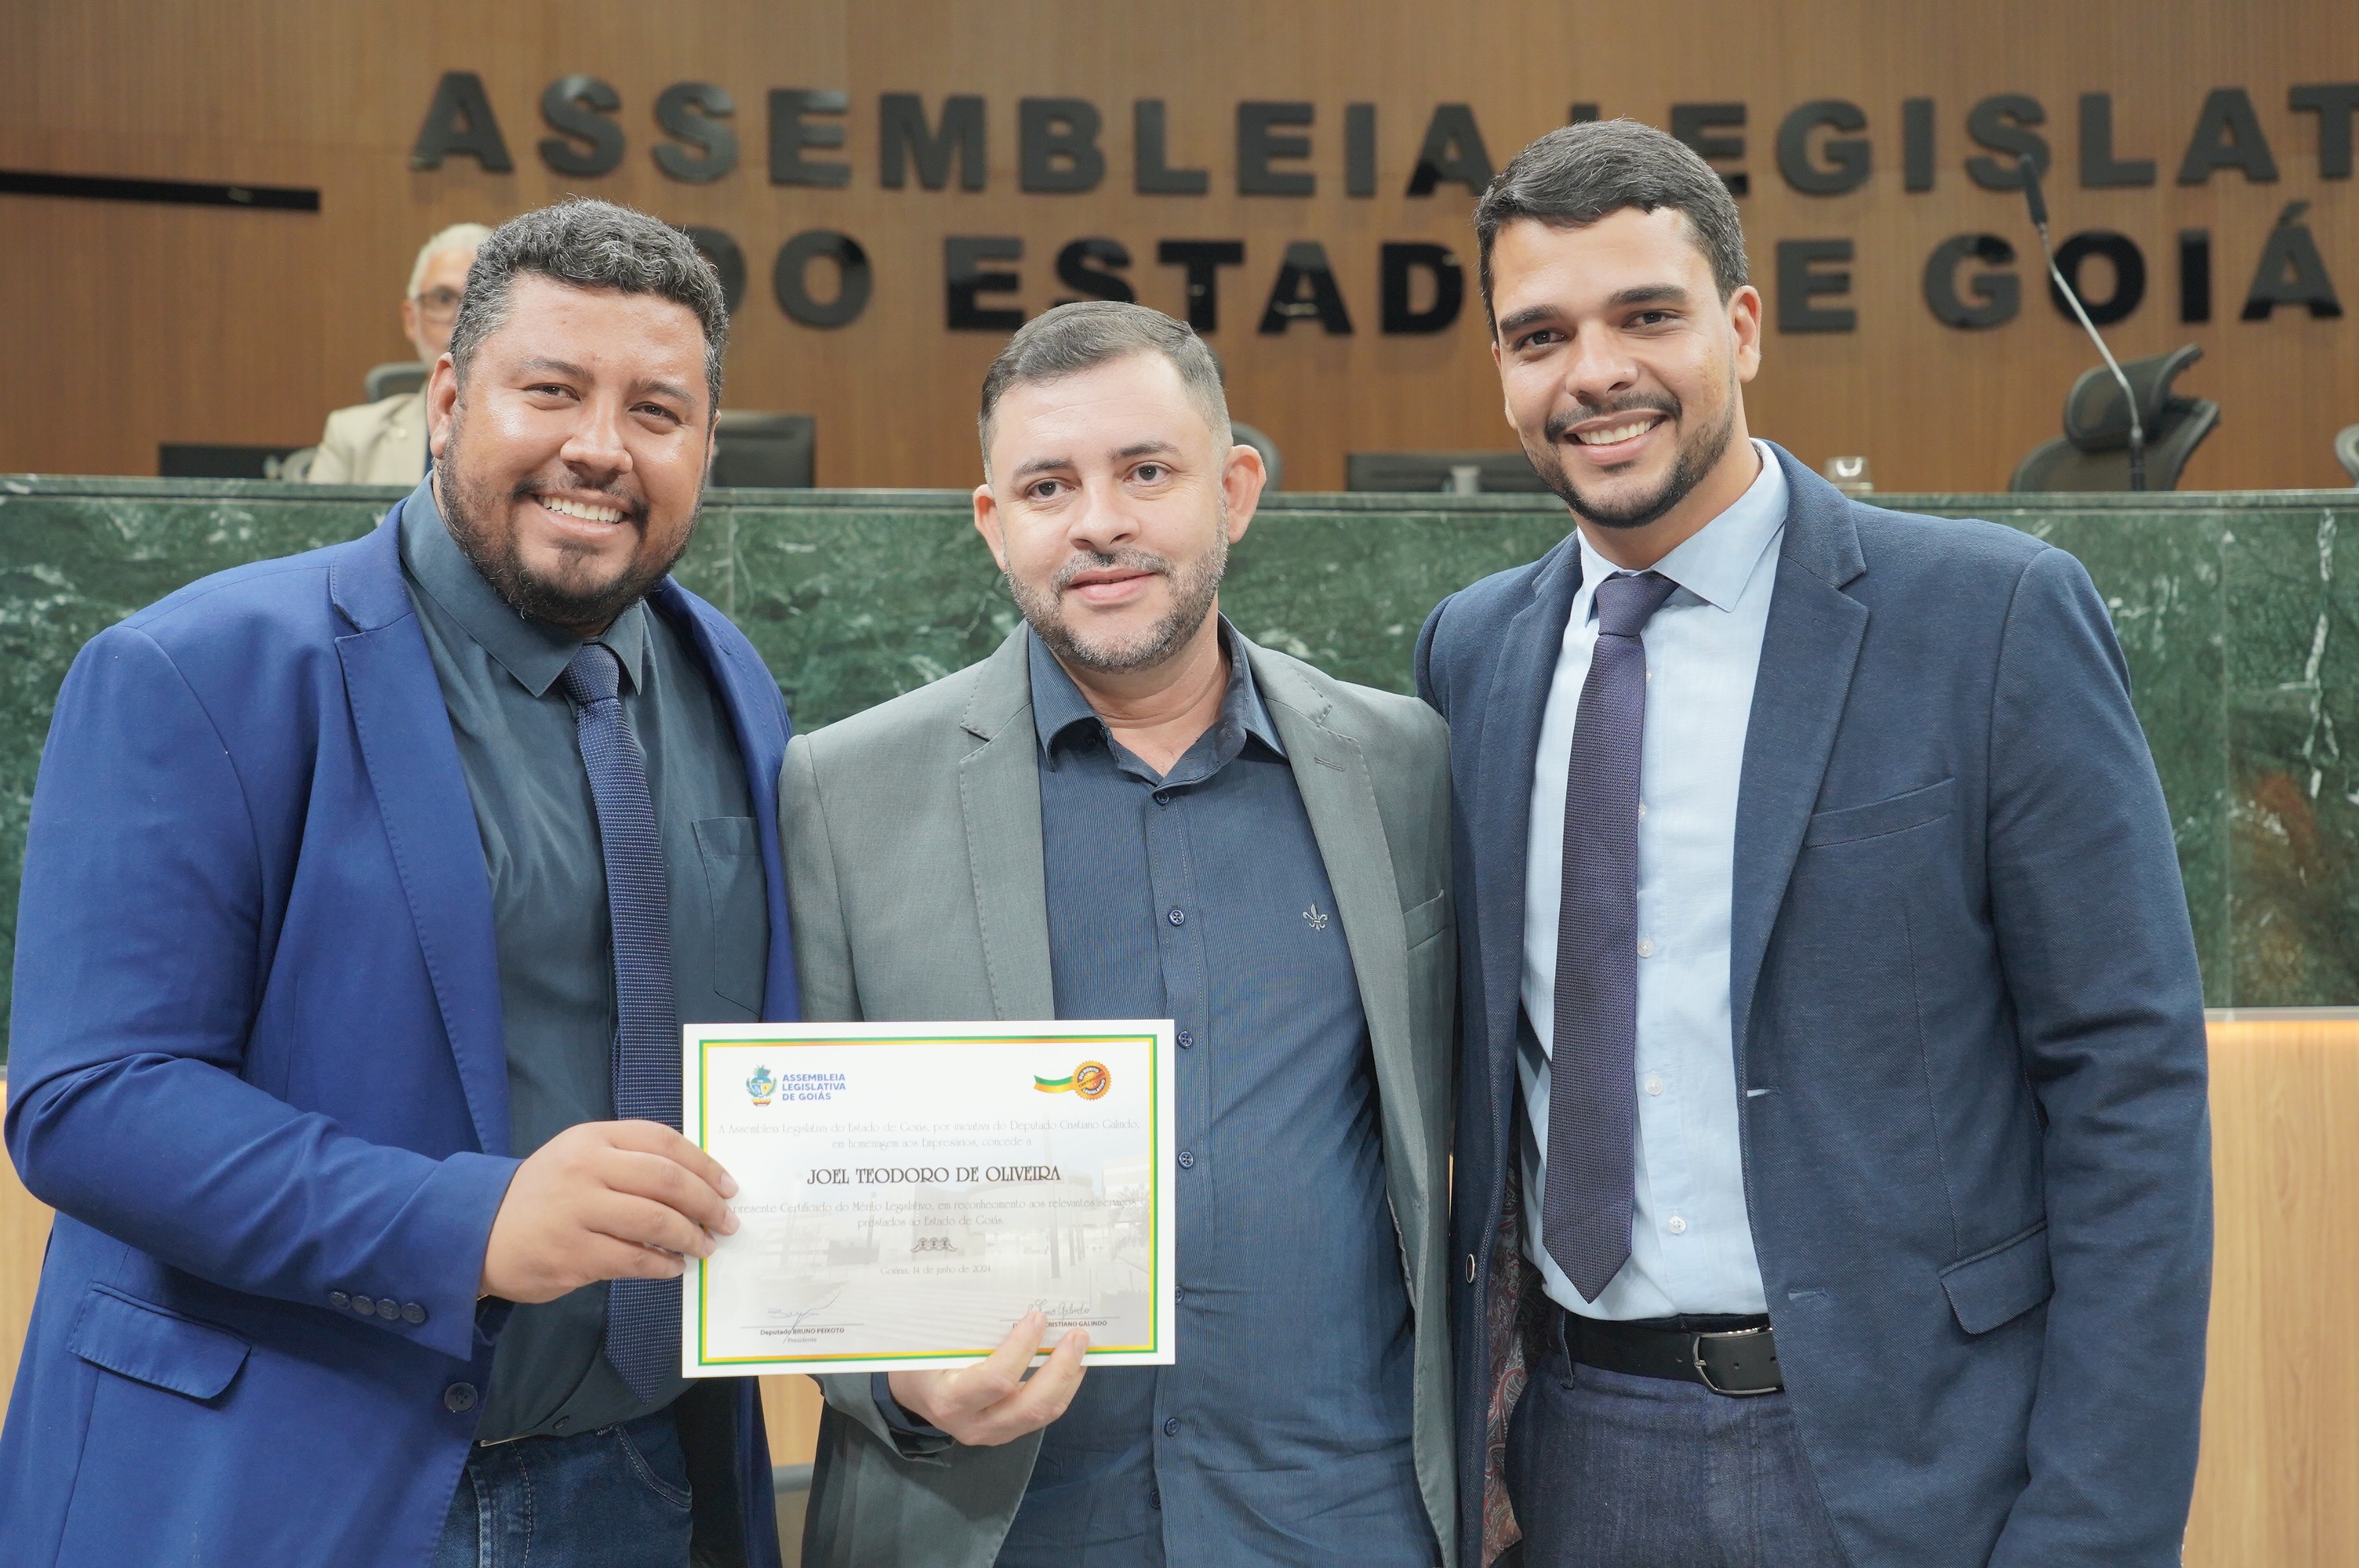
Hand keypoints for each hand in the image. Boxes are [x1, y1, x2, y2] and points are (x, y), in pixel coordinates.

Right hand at [479, 1121, 738, 1303]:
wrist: (478, 1230)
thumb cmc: (544, 1194)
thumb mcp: (581, 1158)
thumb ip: (630, 1162)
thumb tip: (697, 1186)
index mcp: (594, 1138)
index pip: (663, 1141)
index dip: (704, 1164)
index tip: (729, 1186)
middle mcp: (587, 1168)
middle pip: (667, 1180)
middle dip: (707, 1203)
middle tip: (727, 1222)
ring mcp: (577, 1210)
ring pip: (655, 1221)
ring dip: (690, 1237)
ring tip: (704, 1248)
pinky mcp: (571, 1253)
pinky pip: (633, 1259)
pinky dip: (662, 1264)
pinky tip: (673, 1267)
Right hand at [888, 1311, 1088, 1446]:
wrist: (912, 1395)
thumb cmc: (921, 1359)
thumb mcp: (934, 1342)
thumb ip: (969, 1328)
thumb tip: (1015, 1297)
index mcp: (949, 1399)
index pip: (995, 1379)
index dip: (1022, 1348)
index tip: (1037, 1317)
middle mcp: (973, 1424)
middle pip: (1029, 1406)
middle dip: (1060, 1370)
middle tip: (1077, 1336)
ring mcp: (991, 1434)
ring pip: (1041, 1415)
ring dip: (1067, 1380)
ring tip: (1081, 1348)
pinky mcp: (1005, 1433)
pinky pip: (1040, 1415)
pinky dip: (1061, 1389)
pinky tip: (1070, 1365)